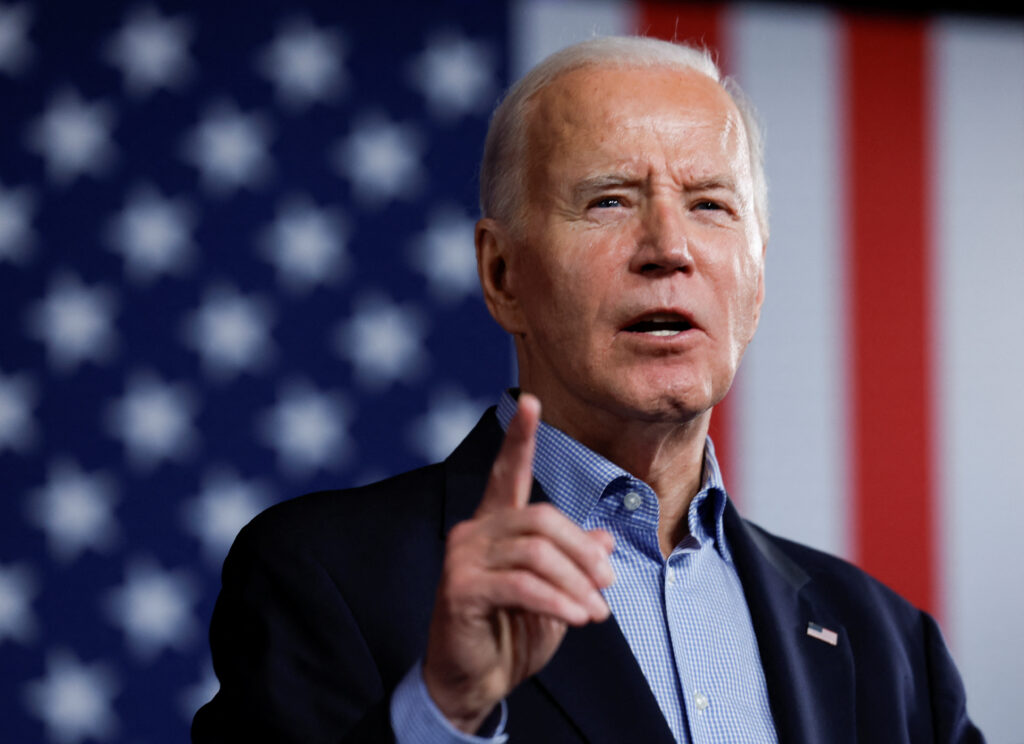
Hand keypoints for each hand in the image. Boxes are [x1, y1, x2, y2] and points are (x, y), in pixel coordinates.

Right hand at [422, 393, 614, 732]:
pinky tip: (577, 619)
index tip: (531, 401)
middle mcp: (474, 531)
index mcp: (495, 525)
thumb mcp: (554, 594)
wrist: (473, 680)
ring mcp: (463, 557)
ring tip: (596, 613)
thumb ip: (572, 563)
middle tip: (609, 584)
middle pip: (541, 519)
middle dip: (582, 552)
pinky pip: (521, 585)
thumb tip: (604, 541)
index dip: (519, 439)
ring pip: (536, 552)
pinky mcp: (460, 587)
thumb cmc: (511, 632)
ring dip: (576, 583)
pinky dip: (557, 602)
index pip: (507, 473)